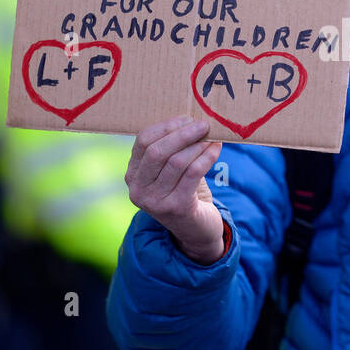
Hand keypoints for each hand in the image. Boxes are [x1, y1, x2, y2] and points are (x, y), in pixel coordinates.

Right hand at [127, 117, 224, 264]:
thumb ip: (173, 148)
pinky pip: (192, 174)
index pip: (143, 141)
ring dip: (197, 145)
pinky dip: (206, 157)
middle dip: (182, 134)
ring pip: (176, 162)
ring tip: (211, 137)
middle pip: (157, 151)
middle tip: (203, 124)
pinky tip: (216, 149)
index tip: (187, 118)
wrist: (196, 231)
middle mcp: (138, 189)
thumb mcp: (171, 171)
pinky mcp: (176, 208)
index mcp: (132, 175)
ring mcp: (155, 201)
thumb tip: (192, 119)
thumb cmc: (184, 192)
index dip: (166, 126)